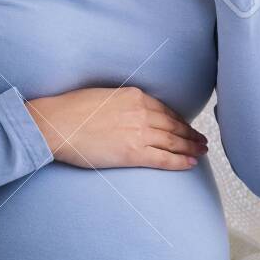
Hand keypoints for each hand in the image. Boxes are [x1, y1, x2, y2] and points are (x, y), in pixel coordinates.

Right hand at [24, 86, 209, 169]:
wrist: (57, 124)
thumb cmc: (71, 110)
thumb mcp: (103, 96)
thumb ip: (121, 103)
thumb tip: (127, 112)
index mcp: (134, 96)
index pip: (164, 109)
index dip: (178, 120)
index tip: (186, 126)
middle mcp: (142, 112)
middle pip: (174, 125)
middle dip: (190, 134)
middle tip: (201, 140)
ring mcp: (139, 133)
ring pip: (173, 141)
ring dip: (190, 148)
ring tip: (201, 152)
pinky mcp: (134, 153)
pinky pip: (164, 159)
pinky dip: (180, 162)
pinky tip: (190, 164)